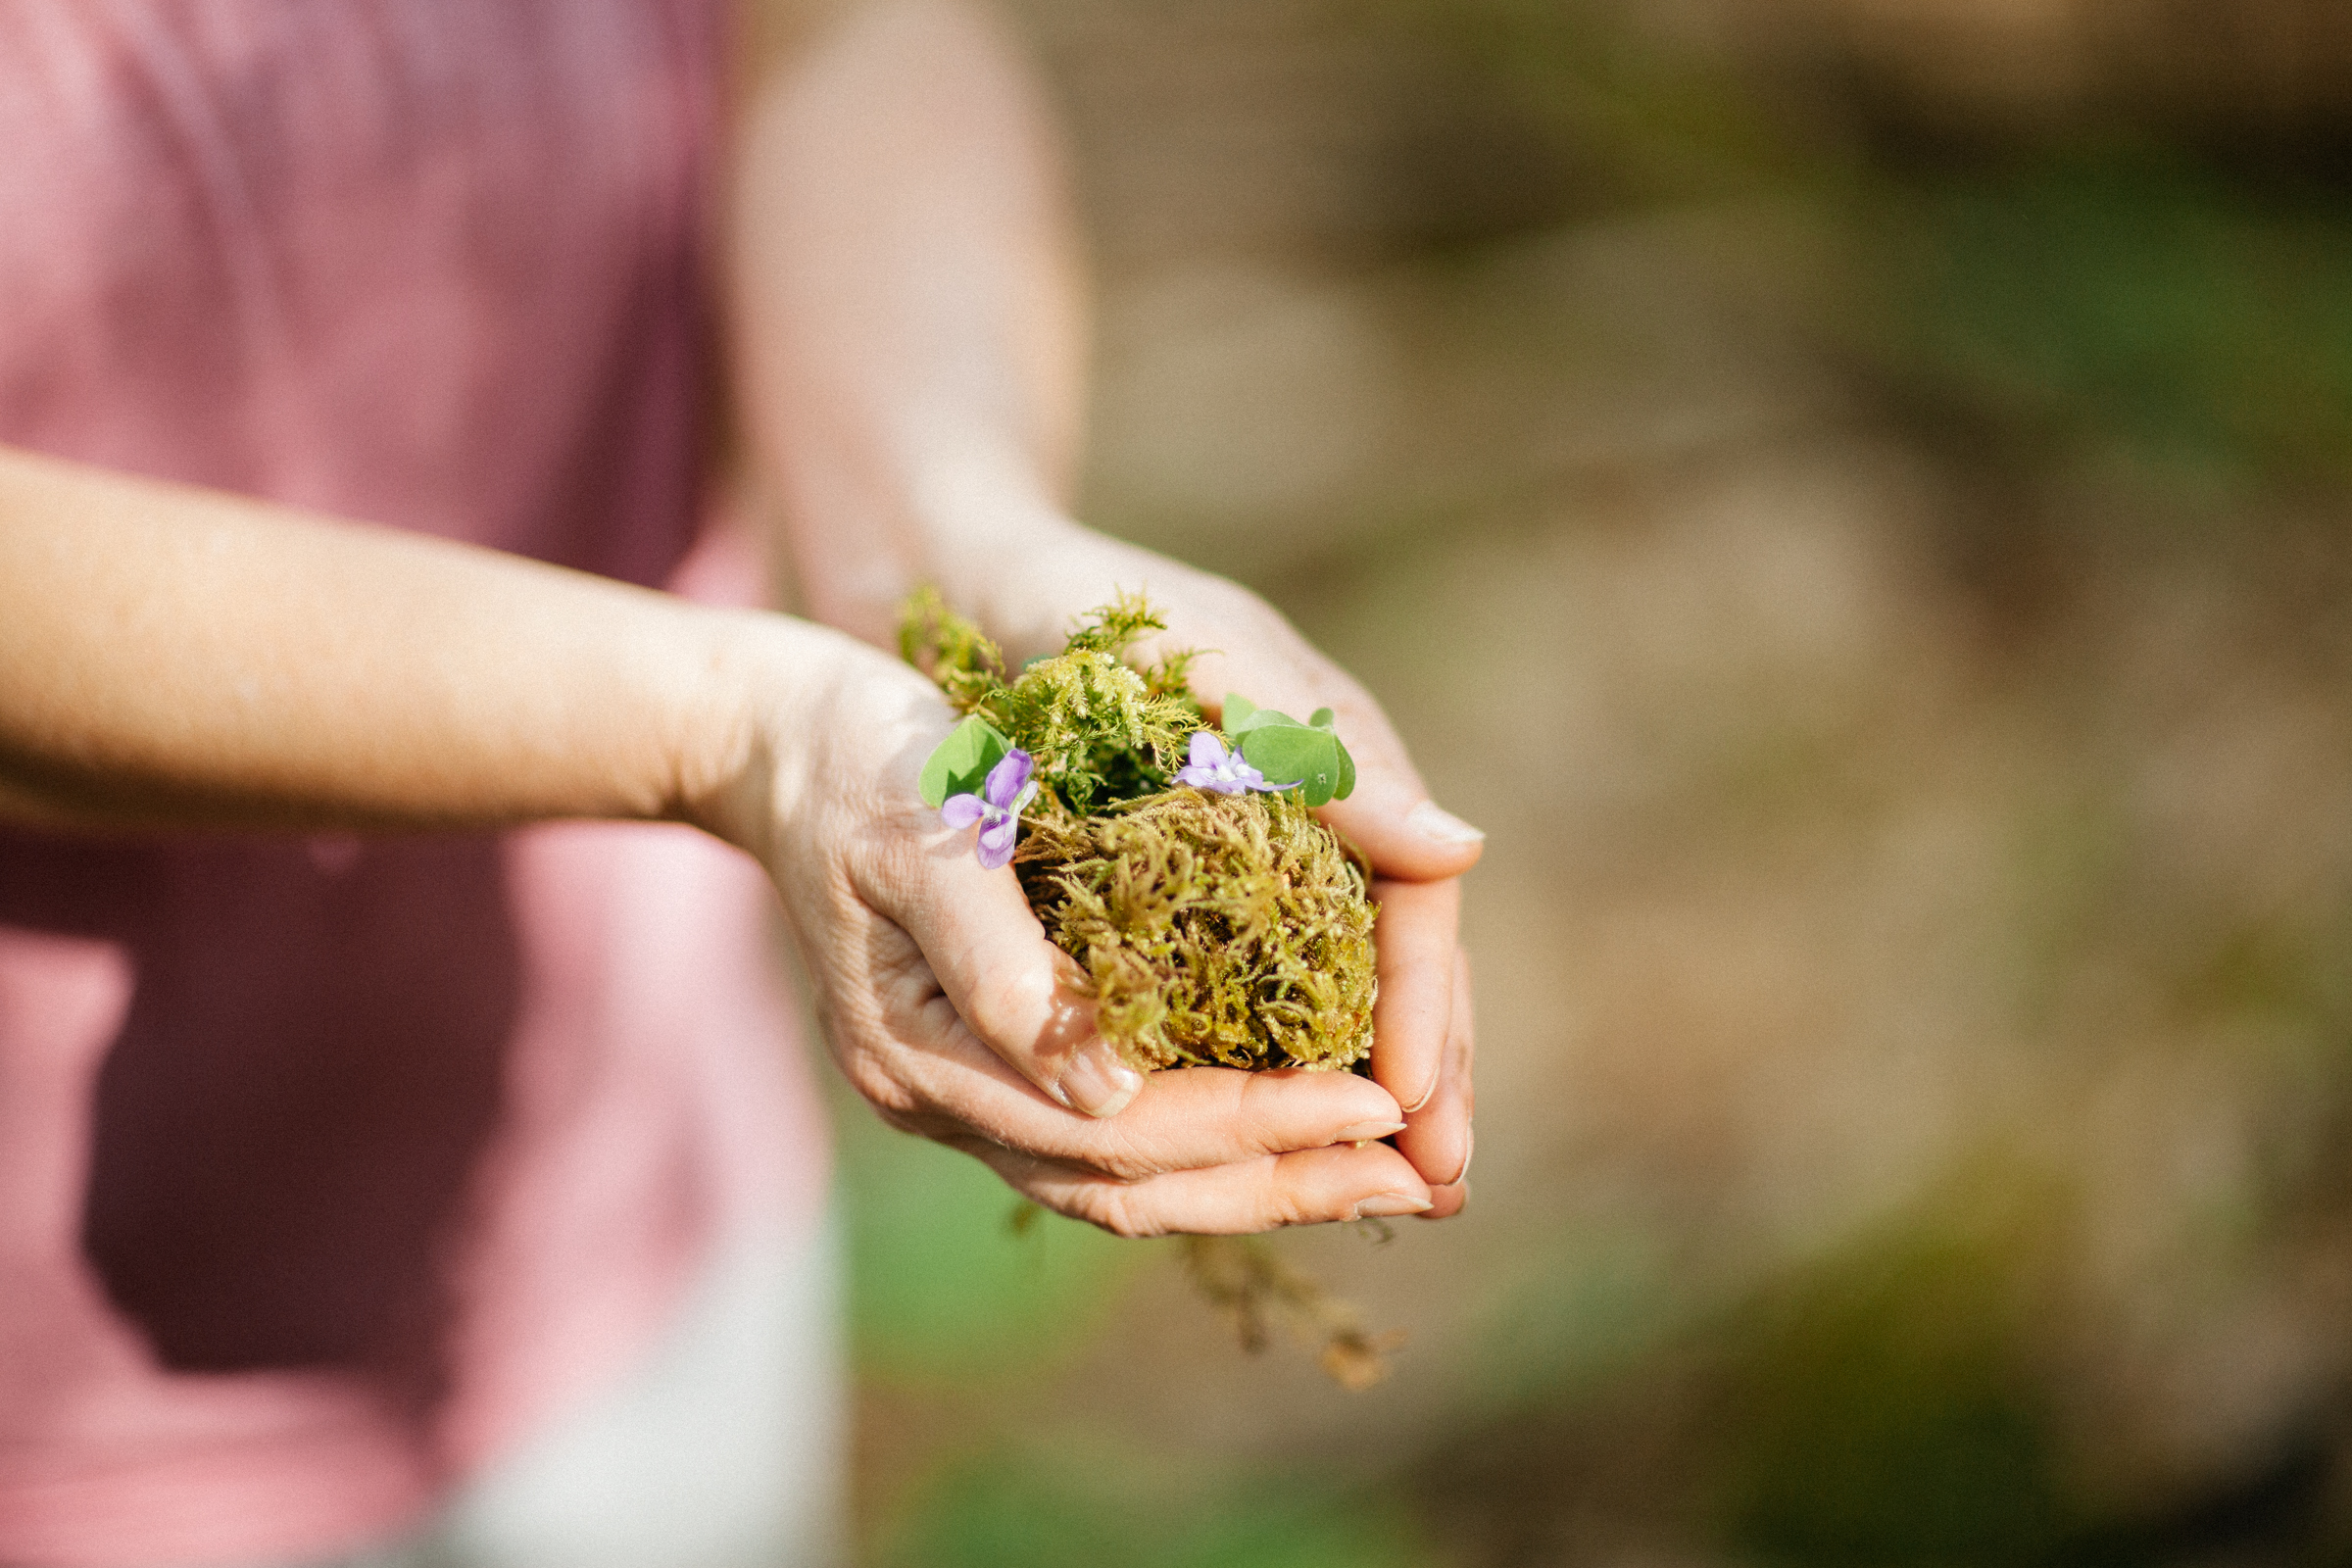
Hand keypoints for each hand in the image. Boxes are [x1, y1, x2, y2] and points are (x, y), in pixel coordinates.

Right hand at [708, 616, 1437, 1235]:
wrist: (774, 737)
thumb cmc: (858, 757)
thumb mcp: (928, 827)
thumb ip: (1004, 966)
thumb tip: (1109, 1096)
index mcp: (922, 1050)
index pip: (1116, 1131)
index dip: (1253, 1124)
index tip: (1378, 1102)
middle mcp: (939, 1097)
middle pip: (1130, 1186)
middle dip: (1282, 1183)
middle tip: (1425, 1177)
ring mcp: (959, 1092)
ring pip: (1125, 1183)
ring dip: (1260, 1183)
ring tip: (1385, 1174)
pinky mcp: (989, 1065)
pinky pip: (1110, 1141)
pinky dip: (1212, 1146)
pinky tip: (1295, 1128)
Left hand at [938, 522, 1482, 1216]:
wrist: (964, 576)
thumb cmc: (1077, 603)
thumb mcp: (1197, 664)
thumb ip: (1316, 752)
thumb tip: (1463, 851)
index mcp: (1336, 756)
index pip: (1414, 906)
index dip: (1425, 1008)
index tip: (1420, 1109)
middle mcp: (1311, 810)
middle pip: (1394, 960)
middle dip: (1422, 1073)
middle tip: (1436, 1188)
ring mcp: (1250, 845)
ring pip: (1326, 986)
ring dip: (1354, 1084)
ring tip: (1377, 1188)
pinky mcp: (1180, 877)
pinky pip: (1245, 984)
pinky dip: (1263, 1060)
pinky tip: (1259, 1134)